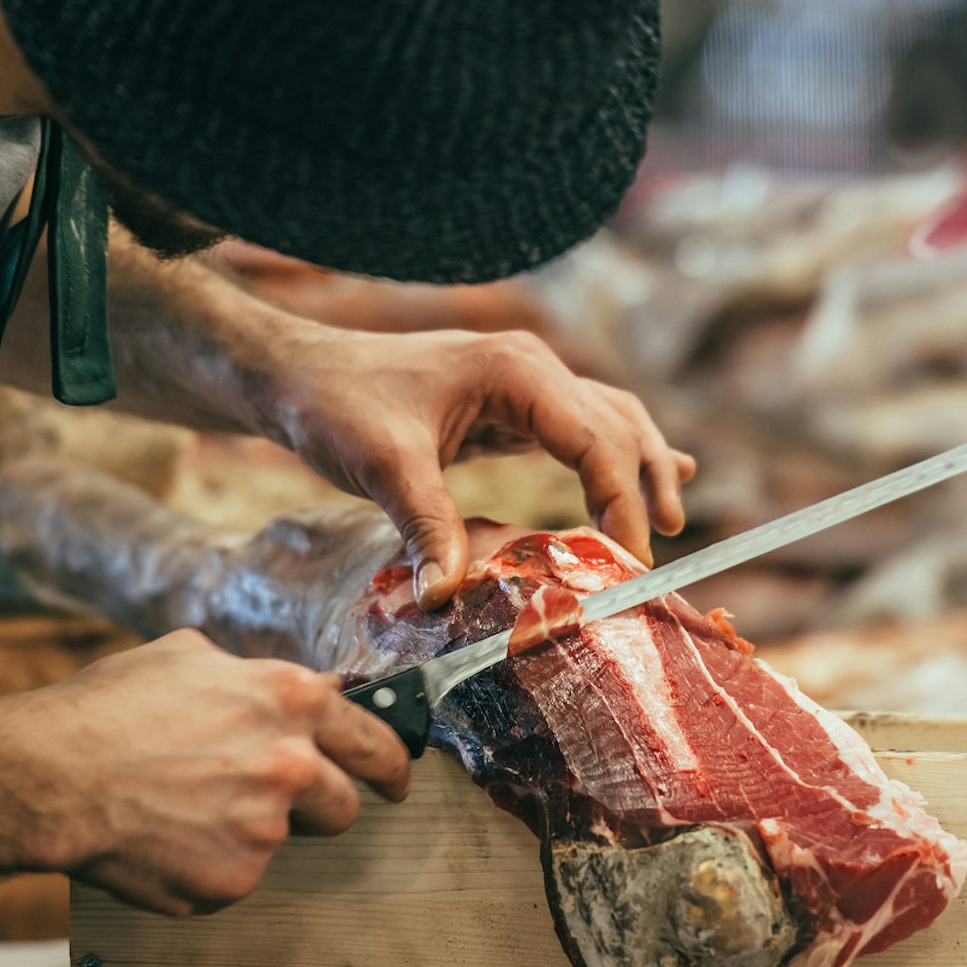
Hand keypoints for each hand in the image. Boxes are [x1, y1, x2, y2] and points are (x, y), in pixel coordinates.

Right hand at [6, 630, 410, 915]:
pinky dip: (206, 864)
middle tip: (283, 804)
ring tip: (187, 808)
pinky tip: (163, 836)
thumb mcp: (190, 656)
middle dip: (323, 806)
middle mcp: (291, 764)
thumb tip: (293, 689)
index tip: (394, 780)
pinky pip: (234, 876)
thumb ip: (254, 677)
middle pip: (344, 804)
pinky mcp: (233, 880)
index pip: (375, 739)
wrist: (51, 774)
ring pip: (282, 841)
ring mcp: (265, 829)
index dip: (391, 763)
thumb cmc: (108, 709)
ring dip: (251, 831)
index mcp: (289, 700)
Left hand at [258, 326, 694, 608]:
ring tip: (673, 517)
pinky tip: (657, 473)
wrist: (293, 375)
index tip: (631, 558)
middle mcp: (530, 368)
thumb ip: (426, 528)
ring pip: (608, 420)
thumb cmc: (334, 406)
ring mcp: (521, 383)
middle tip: (663, 549)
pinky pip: (578, 429)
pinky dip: (615, 455)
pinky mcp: (505, 406)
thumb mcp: (382, 467)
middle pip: (617, 424)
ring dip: (642, 464)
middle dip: (646, 483)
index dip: (622, 500)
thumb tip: (447, 597)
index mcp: (514, 370)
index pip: (595, 439)